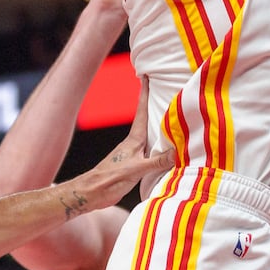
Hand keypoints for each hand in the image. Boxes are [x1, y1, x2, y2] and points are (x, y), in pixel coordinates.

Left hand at [84, 78, 173, 206]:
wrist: (91, 193)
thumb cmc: (109, 180)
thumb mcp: (136, 170)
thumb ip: (157, 161)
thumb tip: (179, 151)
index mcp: (134, 140)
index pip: (141, 111)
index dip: (144, 93)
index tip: (147, 75)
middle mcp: (134, 143)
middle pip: (147, 119)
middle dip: (155, 105)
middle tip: (164, 90)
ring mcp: (132, 153)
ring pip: (149, 135)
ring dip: (158, 125)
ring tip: (170, 117)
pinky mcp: (132, 165)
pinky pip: (150, 149)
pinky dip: (158, 145)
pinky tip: (164, 149)